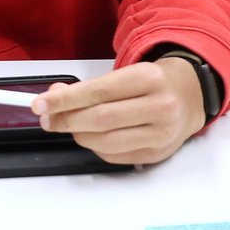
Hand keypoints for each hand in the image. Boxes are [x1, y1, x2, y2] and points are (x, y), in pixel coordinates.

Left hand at [29, 59, 206, 164]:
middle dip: (66, 120)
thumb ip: (90, 86)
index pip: (98, 91)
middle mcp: (159, 106)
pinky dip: (95, 147)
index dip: (65, 100)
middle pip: (100, 119)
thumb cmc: (151, 82)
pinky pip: (115, 156)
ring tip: (67, 126)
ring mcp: (160, 134)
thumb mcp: (124, 73)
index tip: (39, 104)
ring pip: (106, 142)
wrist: (190, 96)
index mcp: (148, 78)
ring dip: (78, 135)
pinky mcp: (157, 154)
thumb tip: (55, 97)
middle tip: (47, 118)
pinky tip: (90, 136)